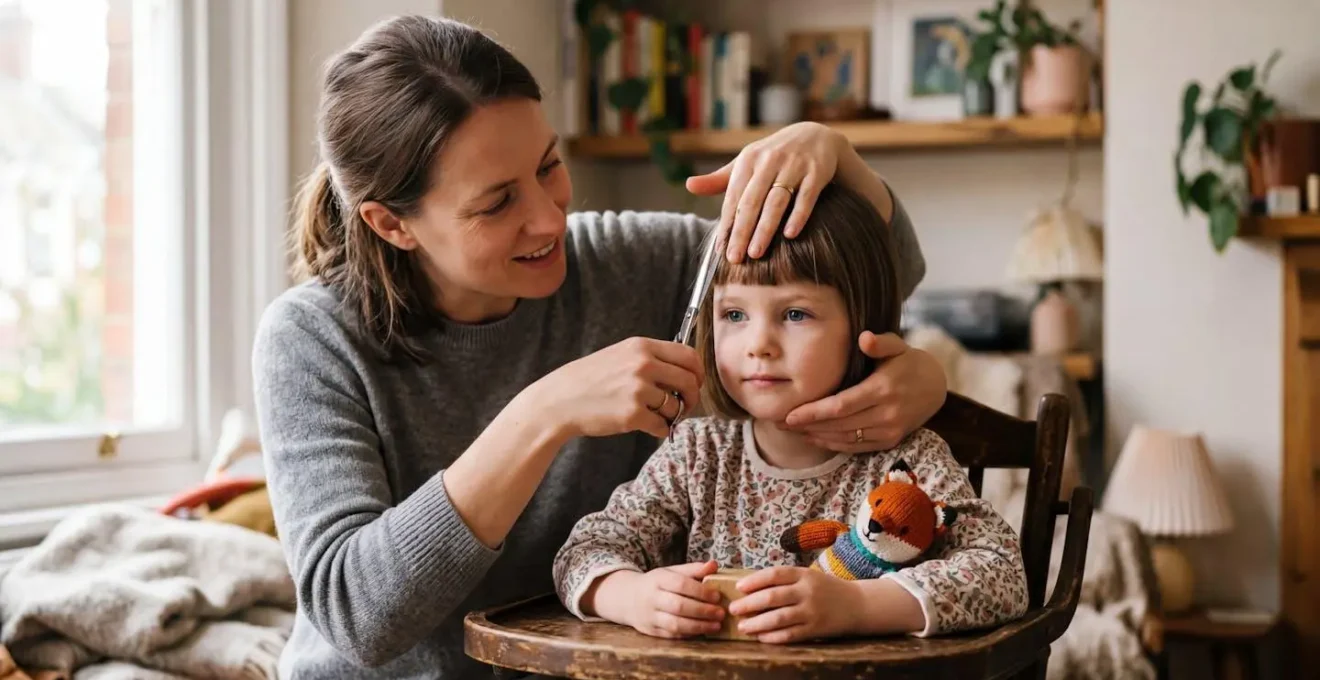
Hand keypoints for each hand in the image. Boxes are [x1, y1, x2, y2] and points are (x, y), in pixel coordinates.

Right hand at [530, 337, 701, 440]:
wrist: (559, 401)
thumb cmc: (589, 380)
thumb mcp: (619, 355)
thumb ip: (649, 358)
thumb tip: (684, 370)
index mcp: (642, 347)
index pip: (688, 355)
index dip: (697, 373)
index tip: (694, 383)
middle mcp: (643, 365)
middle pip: (689, 381)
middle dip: (691, 397)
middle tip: (684, 405)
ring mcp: (638, 390)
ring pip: (676, 407)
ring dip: (672, 416)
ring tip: (657, 416)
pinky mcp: (633, 415)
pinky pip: (663, 426)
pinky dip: (660, 430)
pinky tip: (648, 427)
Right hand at [592, 561, 724, 638]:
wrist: (627, 598)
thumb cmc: (656, 584)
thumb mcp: (670, 572)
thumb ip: (692, 570)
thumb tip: (714, 565)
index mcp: (658, 579)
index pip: (680, 584)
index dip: (700, 591)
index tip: (717, 596)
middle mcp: (652, 598)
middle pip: (678, 606)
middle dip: (702, 611)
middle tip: (721, 613)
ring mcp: (649, 616)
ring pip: (674, 624)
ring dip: (698, 626)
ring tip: (716, 625)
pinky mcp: (650, 631)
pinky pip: (671, 635)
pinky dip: (689, 634)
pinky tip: (702, 631)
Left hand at [685, 122, 845, 262]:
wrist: (815, 136)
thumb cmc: (773, 157)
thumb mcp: (746, 163)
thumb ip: (720, 180)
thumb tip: (689, 186)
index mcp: (748, 159)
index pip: (733, 198)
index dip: (726, 225)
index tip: (720, 251)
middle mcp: (769, 160)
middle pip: (751, 202)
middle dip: (742, 232)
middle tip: (734, 258)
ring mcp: (794, 165)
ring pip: (776, 201)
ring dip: (765, 228)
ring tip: (756, 253)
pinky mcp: (816, 171)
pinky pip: (806, 196)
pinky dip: (798, 215)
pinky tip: (790, 235)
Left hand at [728, 566, 859, 642]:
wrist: (857, 604)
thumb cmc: (826, 589)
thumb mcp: (808, 577)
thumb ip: (785, 581)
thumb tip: (751, 588)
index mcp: (803, 574)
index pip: (774, 575)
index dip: (754, 581)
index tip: (738, 588)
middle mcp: (807, 592)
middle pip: (772, 597)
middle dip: (748, 604)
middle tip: (733, 609)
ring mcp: (812, 611)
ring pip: (778, 618)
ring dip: (756, 624)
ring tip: (743, 627)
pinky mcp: (815, 629)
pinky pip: (789, 635)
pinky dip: (773, 637)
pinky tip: (761, 637)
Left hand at [782, 331, 947, 451]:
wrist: (935, 386)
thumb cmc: (907, 362)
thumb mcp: (898, 346)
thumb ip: (880, 342)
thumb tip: (864, 338)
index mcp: (883, 389)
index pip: (841, 406)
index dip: (813, 413)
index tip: (789, 414)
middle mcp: (887, 414)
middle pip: (838, 425)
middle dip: (807, 426)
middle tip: (779, 422)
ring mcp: (890, 430)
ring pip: (845, 439)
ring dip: (816, 436)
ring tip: (791, 430)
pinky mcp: (890, 441)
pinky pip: (856, 446)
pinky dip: (833, 444)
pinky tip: (814, 437)